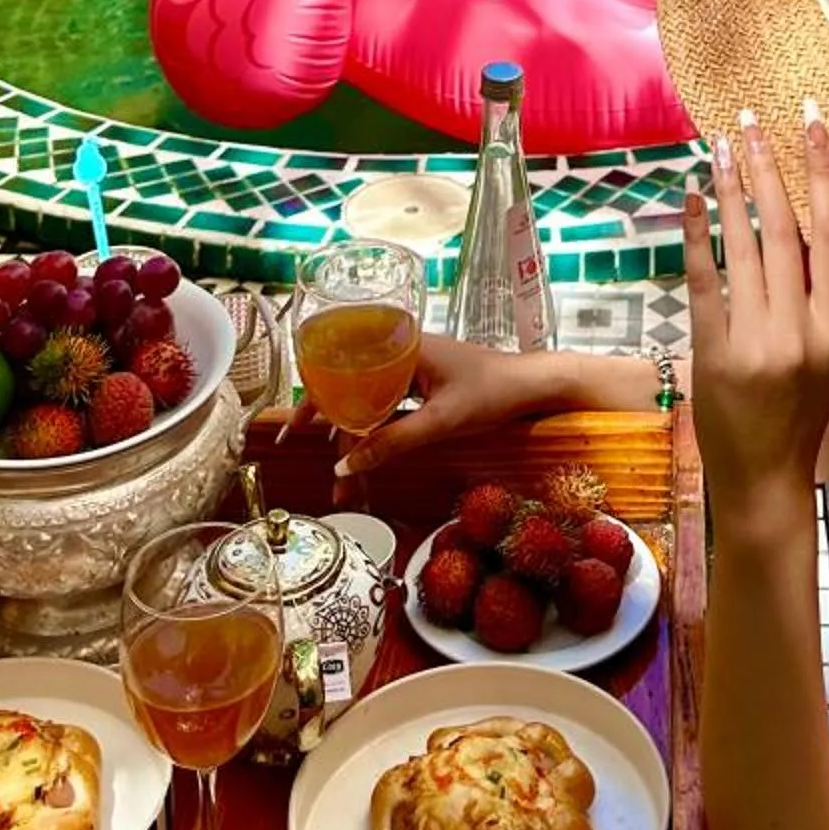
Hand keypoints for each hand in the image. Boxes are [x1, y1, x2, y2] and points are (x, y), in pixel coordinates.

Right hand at [292, 331, 538, 487]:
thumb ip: (393, 442)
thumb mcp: (441, 421)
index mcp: (401, 347)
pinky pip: (388, 407)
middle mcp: (401, 352)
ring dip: (357, 440)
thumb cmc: (494, 392)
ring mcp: (412, 368)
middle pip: (353, 391)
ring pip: (370, 404)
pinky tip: (367, 457)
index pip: (342, 370)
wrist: (535, 385)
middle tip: (325, 474)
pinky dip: (376, 433)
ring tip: (348, 482)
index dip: (314, 400)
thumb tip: (346, 466)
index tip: (294, 431)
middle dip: (335, 434)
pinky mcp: (424, 384)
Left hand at [685, 110, 828, 532]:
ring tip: (722, 143)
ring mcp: (756, 342)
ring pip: (744, 245)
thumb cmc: (801, 409)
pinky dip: (697, 234)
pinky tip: (691, 198)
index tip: (815, 124)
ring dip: (732, 188)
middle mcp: (801, 330)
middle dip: (769, 166)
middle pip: (786, 228)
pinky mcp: (713, 352)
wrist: (766, 480)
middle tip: (754, 118)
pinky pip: (705, 279)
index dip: (826, 174)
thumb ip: (821, 291)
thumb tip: (809, 217)